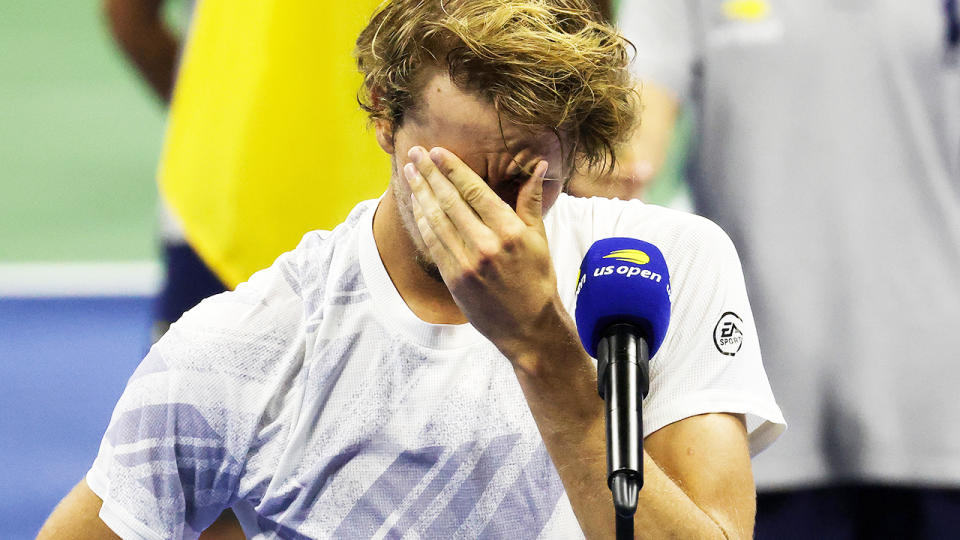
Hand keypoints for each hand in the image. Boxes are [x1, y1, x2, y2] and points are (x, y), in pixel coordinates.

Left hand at [404, 145, 566, 364]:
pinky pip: (433, 243)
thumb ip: (531, 201)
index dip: (453, 168)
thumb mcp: (540, 239)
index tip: (437, 151)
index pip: (475, 191)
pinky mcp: (454, 278)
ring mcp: (467, 263)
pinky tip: (416, 205)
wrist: (528, 327)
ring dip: (420, 193)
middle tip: (415, 153)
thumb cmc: (537, 280)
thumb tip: (539, 165)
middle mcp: (486, 245)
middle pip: (450, 201)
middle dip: (430, 174)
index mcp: (510, 231)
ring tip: (410, 173)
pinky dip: (422, 221)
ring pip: (437, 220)